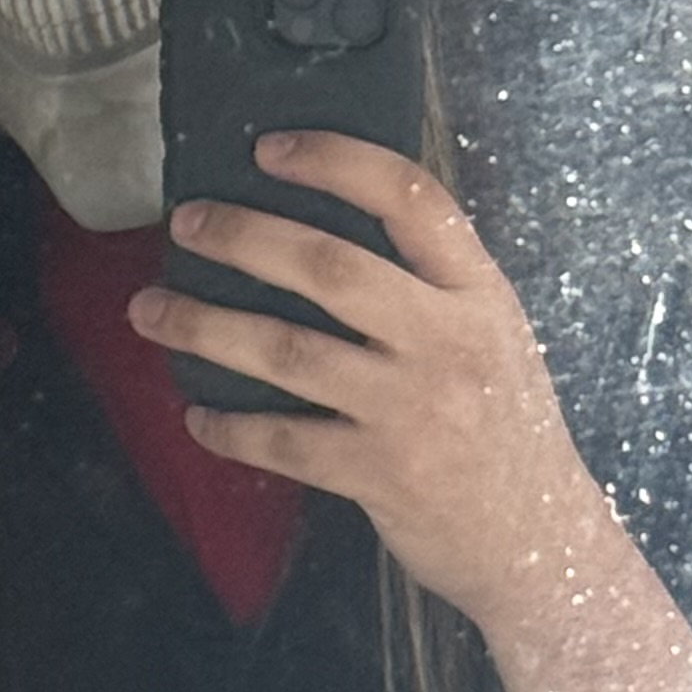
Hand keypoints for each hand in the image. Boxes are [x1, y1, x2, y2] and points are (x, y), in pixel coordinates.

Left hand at [127, 132, 600, 636]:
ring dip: (205, 326)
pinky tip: (196, 414)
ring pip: (287, 351)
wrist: (542, 543)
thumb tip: (323, 235)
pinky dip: (230, 428)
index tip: (269, 149)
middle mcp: (447, 342)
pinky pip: (283, 442)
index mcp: (478, 295)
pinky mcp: (379, 475)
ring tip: (148, 310)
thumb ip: (431, 288)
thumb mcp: (493, 338)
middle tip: (184, 224)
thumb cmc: (506, 431)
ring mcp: (411, 410)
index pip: (412, 200)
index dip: (337, 162)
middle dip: (243, 237)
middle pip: (329, 268)